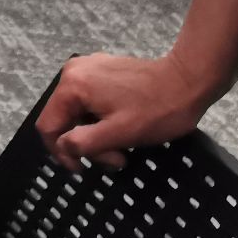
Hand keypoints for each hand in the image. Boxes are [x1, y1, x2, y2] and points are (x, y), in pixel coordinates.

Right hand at [36, 52, 216, 171]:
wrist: (190, 80)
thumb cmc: (157, 110)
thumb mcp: (119, 134)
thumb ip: (83, 143)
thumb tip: (63, 147)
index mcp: (72, 86)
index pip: (48, 126)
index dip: (60, 153)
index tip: (83, 169)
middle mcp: (73, 72)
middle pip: (63, 119)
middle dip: (86, 145)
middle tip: (116, 159)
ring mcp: (88, 68)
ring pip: (77, 113)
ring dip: (95, 135)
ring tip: (122, 148)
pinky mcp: (103, 70)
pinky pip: (89, 102)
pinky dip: (101, 120)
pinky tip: (122, 129)